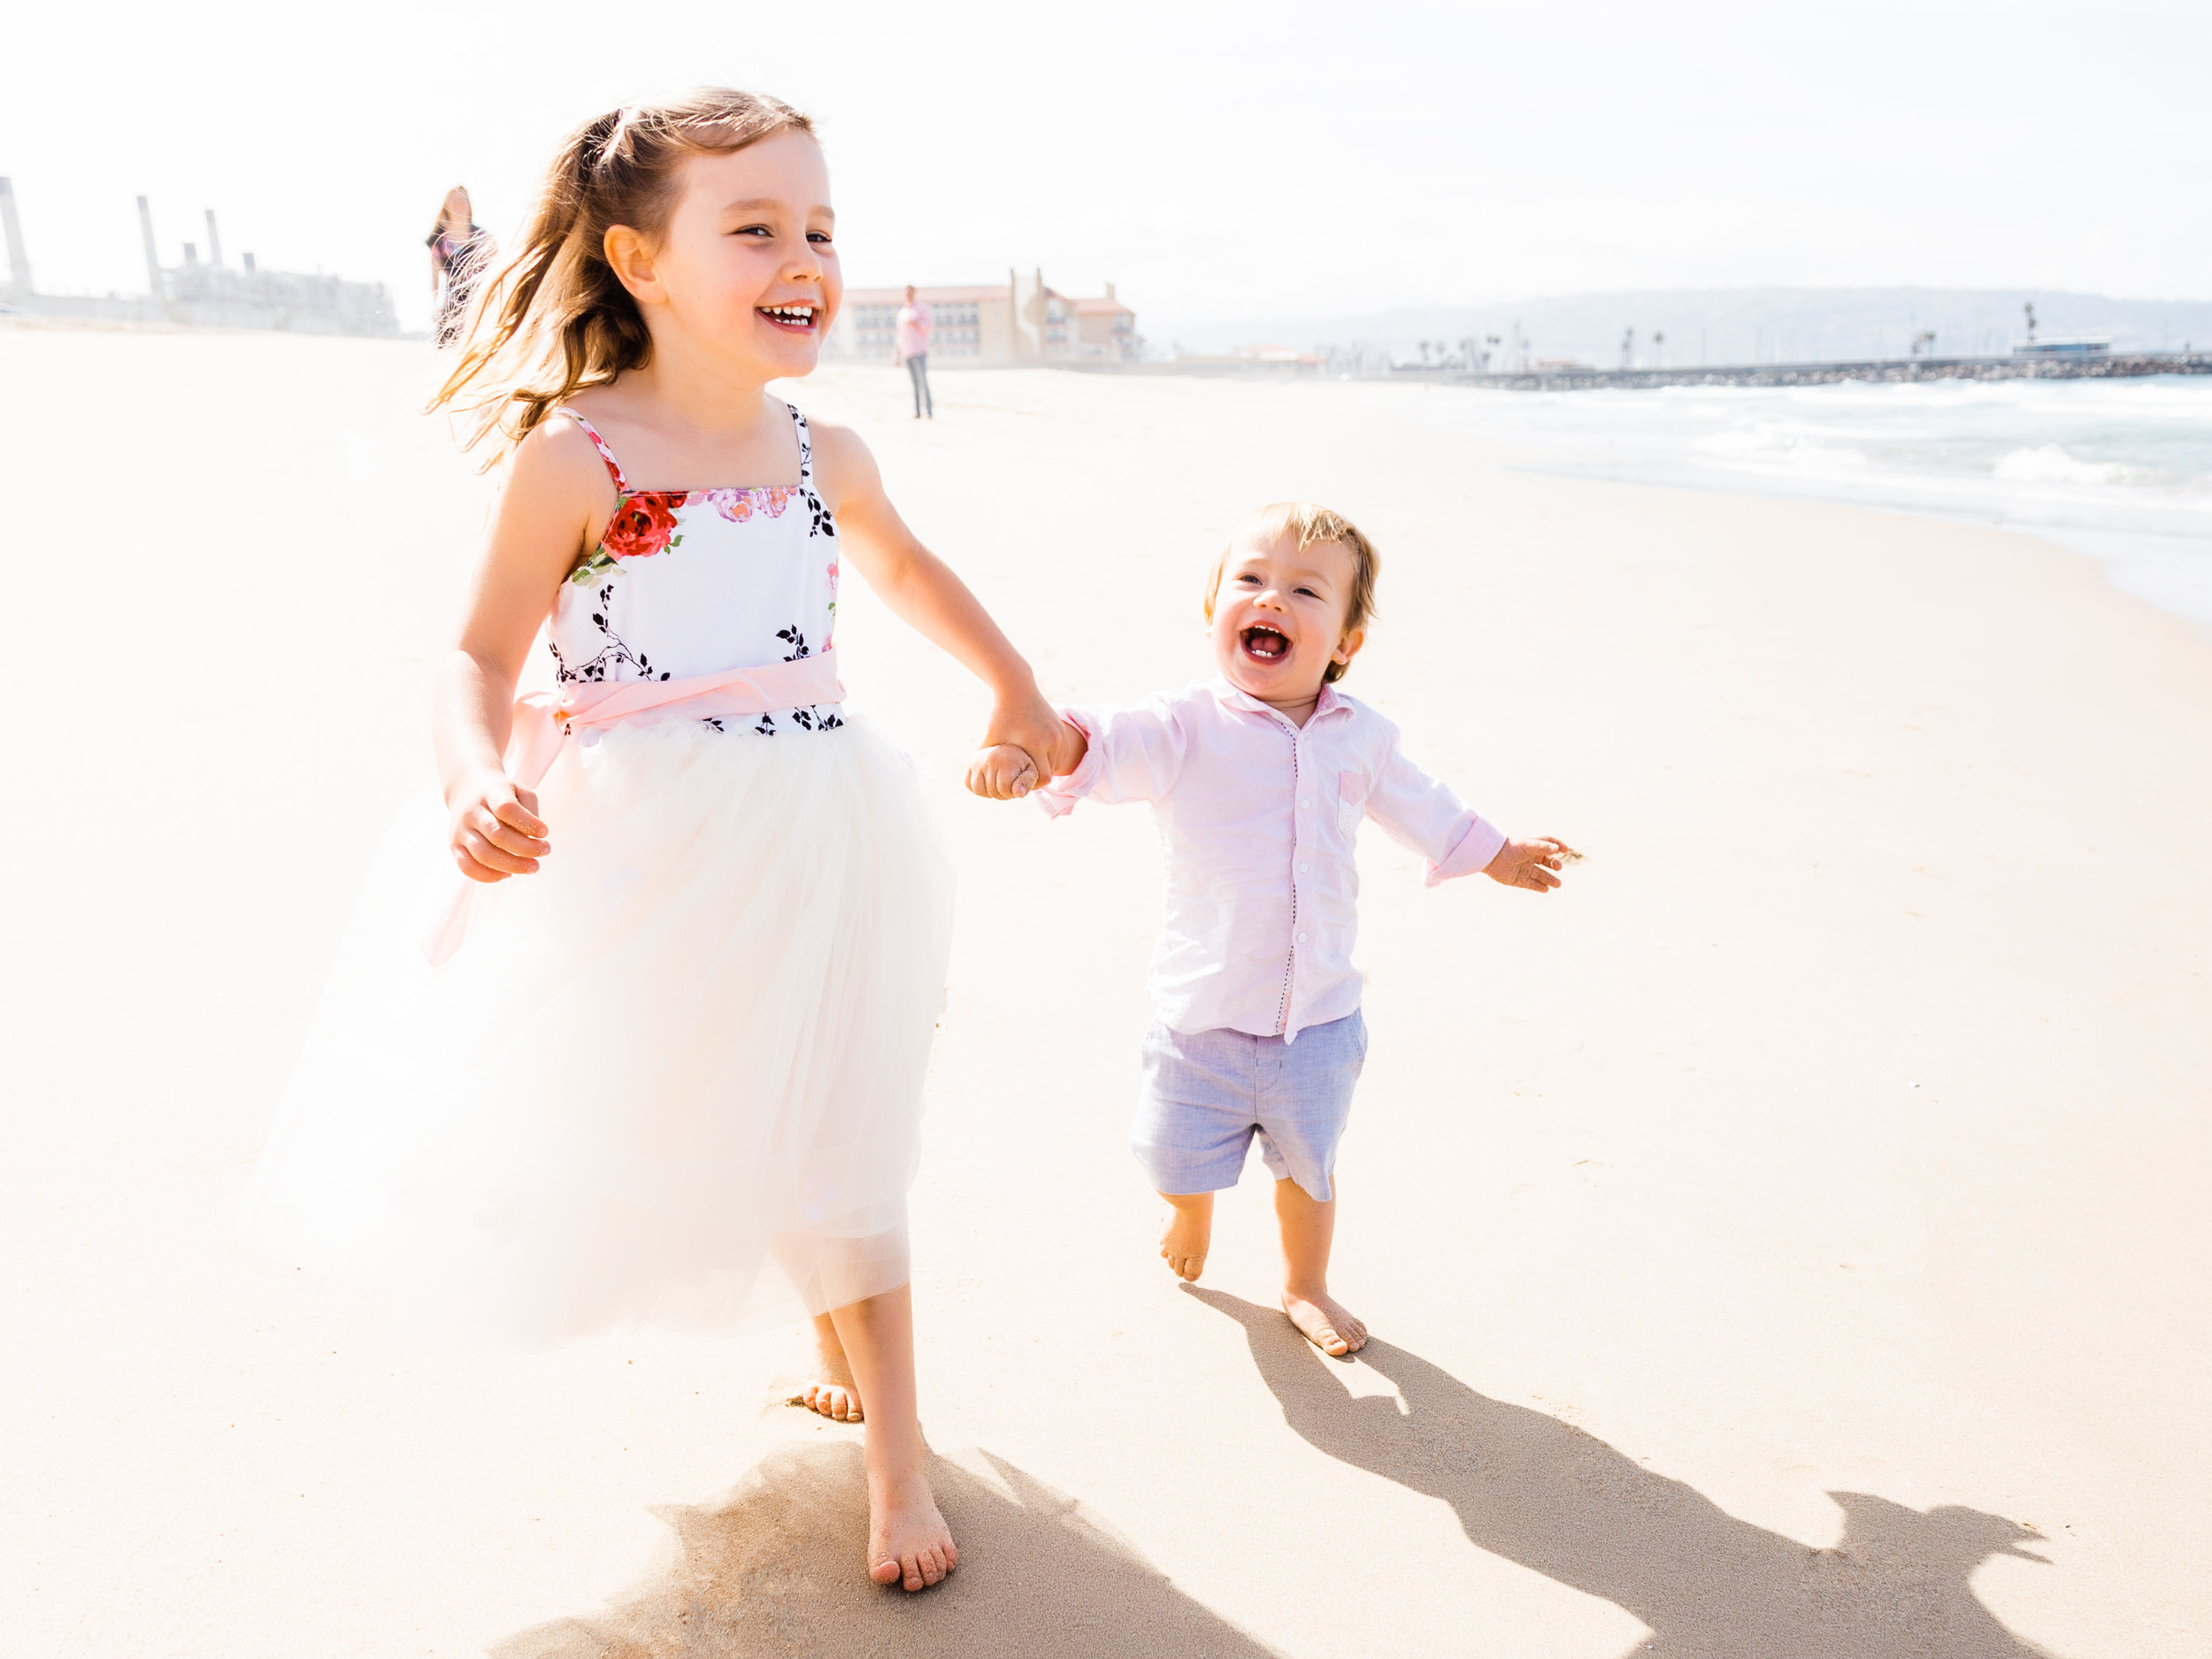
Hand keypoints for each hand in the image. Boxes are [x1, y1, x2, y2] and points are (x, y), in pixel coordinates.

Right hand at [447, 767, 549, 882]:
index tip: (545, 832)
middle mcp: (472, 812)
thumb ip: (530, 811)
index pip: (506, 808)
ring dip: (511, 865)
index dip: (528, 823)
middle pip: (497, 835)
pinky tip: (508, 874)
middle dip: (525, 848)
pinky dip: (488, 876)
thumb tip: (533, 838)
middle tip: (545, 851)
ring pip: (483, 854)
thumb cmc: (501, 794)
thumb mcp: (520, 791)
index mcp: (490, 794)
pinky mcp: (454, 845)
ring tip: (532, 867)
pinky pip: (467, 867)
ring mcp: (461, 830)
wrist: (467, 789)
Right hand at [965, 743, 1040, 799]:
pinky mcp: (971, 762)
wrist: (1012, 740)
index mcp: (1005, 760)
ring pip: (978, 789)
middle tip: (1009, 786)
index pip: (1003, 789)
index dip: (1011, 793)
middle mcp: (989, 758)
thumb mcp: (1030, 771)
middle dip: (1002, 794)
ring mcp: (977, 759)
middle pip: (991, 791)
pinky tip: (989, 783)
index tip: (1016, 786)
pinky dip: (977, 788)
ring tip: (999, 786)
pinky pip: (968, 783)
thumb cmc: (1023, 762)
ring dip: (989, 793)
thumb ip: (1027, 782)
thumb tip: (1018, 794)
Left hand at [980, 691, 1078, 783]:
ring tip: (1032, 766)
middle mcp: (1052, 740)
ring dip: (1047, 767)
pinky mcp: (1061, 729)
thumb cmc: (1000, 715)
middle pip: (1051, 771)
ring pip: (1058, 762)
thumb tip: (974, 776)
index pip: (1044, 778)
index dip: (1034, 784)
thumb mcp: (991, 739)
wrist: (1017, 688)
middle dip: (1039, 776)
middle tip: (1025, 776)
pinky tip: (1039, 756)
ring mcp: (1059, 734)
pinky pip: (1061, 751)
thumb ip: (984, 759)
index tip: (1021, 781)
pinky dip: (1052, 757)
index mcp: (1037, 745)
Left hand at [1484, 836, 1576, 892]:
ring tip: (1558, 884)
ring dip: (1550, 880)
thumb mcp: (1529, 846)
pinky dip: (1539, 887)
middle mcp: (1530, 858)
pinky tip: (1546, 889)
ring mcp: (1525, 869)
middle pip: (1547, 861)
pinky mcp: (1519, 880)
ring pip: (1541, 875)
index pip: (1549, 844)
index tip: (1565, 849)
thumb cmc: (1511, 848)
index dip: (1558, 845)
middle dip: (1555, 864)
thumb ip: (1543, 847)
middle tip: (1558, 867)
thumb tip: (1557, 849)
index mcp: (1532, 847)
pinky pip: (1532, 885)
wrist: (1492, 858)